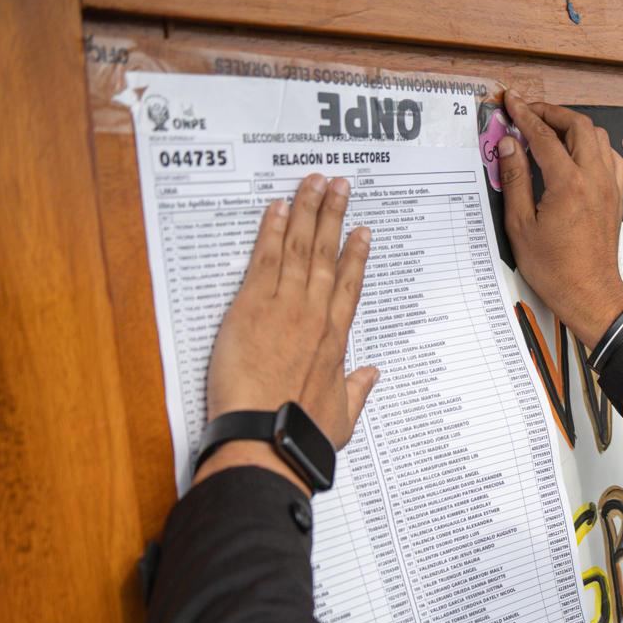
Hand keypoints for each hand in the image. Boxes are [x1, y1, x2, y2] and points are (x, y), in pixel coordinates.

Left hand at [198, 174, 378, 490]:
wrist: (267, 439)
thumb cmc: (303, 434)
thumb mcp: (342, 417)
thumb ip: (357, 390)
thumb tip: (371, 374)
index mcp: (335, 340)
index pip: (350, 285)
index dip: (357, 254)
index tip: (362, 231)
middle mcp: (314, 316)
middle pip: (327, 255)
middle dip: (333, 215)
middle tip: (339, 185)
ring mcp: (284, 308)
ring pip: (300, 248)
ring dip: (307, 211)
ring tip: (313, 183)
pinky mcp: (251, 308)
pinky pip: (265, 259)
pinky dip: (272, 231)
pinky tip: (277, 208)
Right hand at [498, 92, 622, 345]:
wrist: (590, 294)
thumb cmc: (553, 268)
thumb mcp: (520, 224)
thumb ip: (515, 179)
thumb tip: (509, 143)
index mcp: (568, 184)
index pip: (544, 136)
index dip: (524, 115)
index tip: (510, 101)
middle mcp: (595, 179)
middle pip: (579, 126)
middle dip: (552, 112)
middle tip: (528, 111)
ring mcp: (611, 187)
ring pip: (598, 138)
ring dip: (573, 125)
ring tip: (548, 128)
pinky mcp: (617, 197)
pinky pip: (610, 157)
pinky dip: (592, 145)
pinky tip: (575, 152)